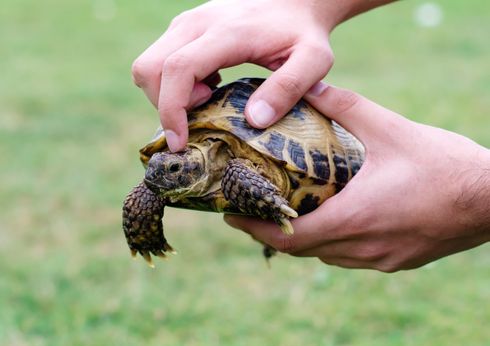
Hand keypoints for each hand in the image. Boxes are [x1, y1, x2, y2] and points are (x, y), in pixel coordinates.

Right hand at [131, 0, 391, 151]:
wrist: (294, 0)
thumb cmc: (304, 33)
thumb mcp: (313, 61)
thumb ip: (288, 88)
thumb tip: (254, 121)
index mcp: (226, 33)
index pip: (178, 69)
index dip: (171, 110)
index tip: (180, 142)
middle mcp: (196, 23)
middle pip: (149, 68)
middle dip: (165, 105)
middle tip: (203, 112)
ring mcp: (186, 23)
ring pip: (148, 65)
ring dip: (167, 94)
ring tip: (208, 98)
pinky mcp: (185, 27)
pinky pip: (160, 60)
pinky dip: (172, 83)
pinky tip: (207, 87)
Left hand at [225, 83, 489, 271]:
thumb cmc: (444, 165)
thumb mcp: (390, 128)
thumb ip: (346, 107)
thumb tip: (312, 88)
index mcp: (354, 218)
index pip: (289, 236)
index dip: (256, 229)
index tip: (232, 217)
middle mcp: (362, 247)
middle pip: (302, 249)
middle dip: (273, 233)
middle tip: (254, 211)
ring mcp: (380, 259)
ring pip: (326, 256)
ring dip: (303, 239)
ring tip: (289, 214)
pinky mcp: (396, 262)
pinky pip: (351, 258)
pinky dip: (332, 243)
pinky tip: (335, 222)